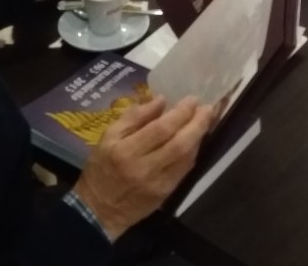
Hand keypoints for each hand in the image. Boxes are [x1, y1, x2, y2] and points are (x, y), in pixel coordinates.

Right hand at [74, 96, 212, 240]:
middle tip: (207, 108)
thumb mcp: (108, 136)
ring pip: (186, 157)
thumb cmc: (102, 167)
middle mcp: (144, 168)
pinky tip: (195, 141)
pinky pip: (185, 170)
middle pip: (179, 143)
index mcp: (126, 150)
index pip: (160, 129)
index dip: (180, 113)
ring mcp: (157, 183)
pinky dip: (193, 153)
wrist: (100, 209)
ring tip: (205, 120)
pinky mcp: (165, 193)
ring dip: (199, 137)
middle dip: (197, 124)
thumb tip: (161, 100)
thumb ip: (134, 117)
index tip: (192, 99)